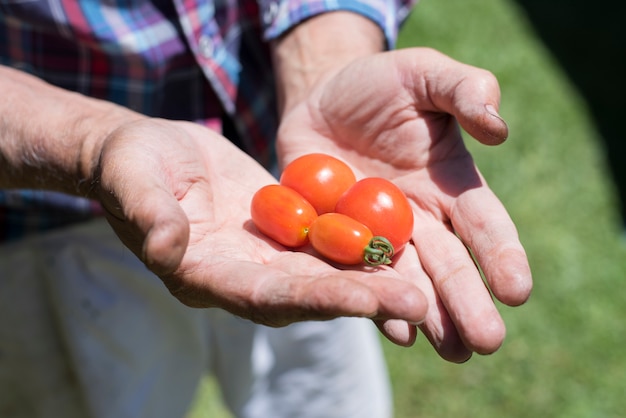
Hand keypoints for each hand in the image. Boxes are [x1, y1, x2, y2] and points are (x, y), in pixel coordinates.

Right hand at [92, 119, 427, 327]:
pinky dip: (362, 249)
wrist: (151, 152)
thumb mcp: (134, 178)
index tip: (364, 303)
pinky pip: (326, 244)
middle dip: (361, 300)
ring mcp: (266, 258)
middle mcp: (243, 277)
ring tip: (425, 286)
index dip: (314, 300)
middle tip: (418, 304)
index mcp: (206, 276)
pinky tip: (403, 246)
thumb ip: (149, 214)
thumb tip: (162, 249)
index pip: (264, 295)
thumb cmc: (131, 163)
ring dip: (374, 281)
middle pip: (308, 295)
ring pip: (326, 275)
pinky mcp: (284, 232)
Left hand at [276, 48, 532, 361]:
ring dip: (428, 316)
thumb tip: (497, 127)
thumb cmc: (378, 84)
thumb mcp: (422, 72)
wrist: (321, 98)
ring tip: (450, 352)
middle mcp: (422, 218)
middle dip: (467, 302)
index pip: (483, 222)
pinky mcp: (338, 239)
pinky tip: (390, 329)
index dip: (501, 254)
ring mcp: (380, 233)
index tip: (517, 290)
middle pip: (449, 265)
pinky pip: (357, 275)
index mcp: (451, 184)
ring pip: (408, 281)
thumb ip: (464, 90)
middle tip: (485, 341)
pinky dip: (373, 301)